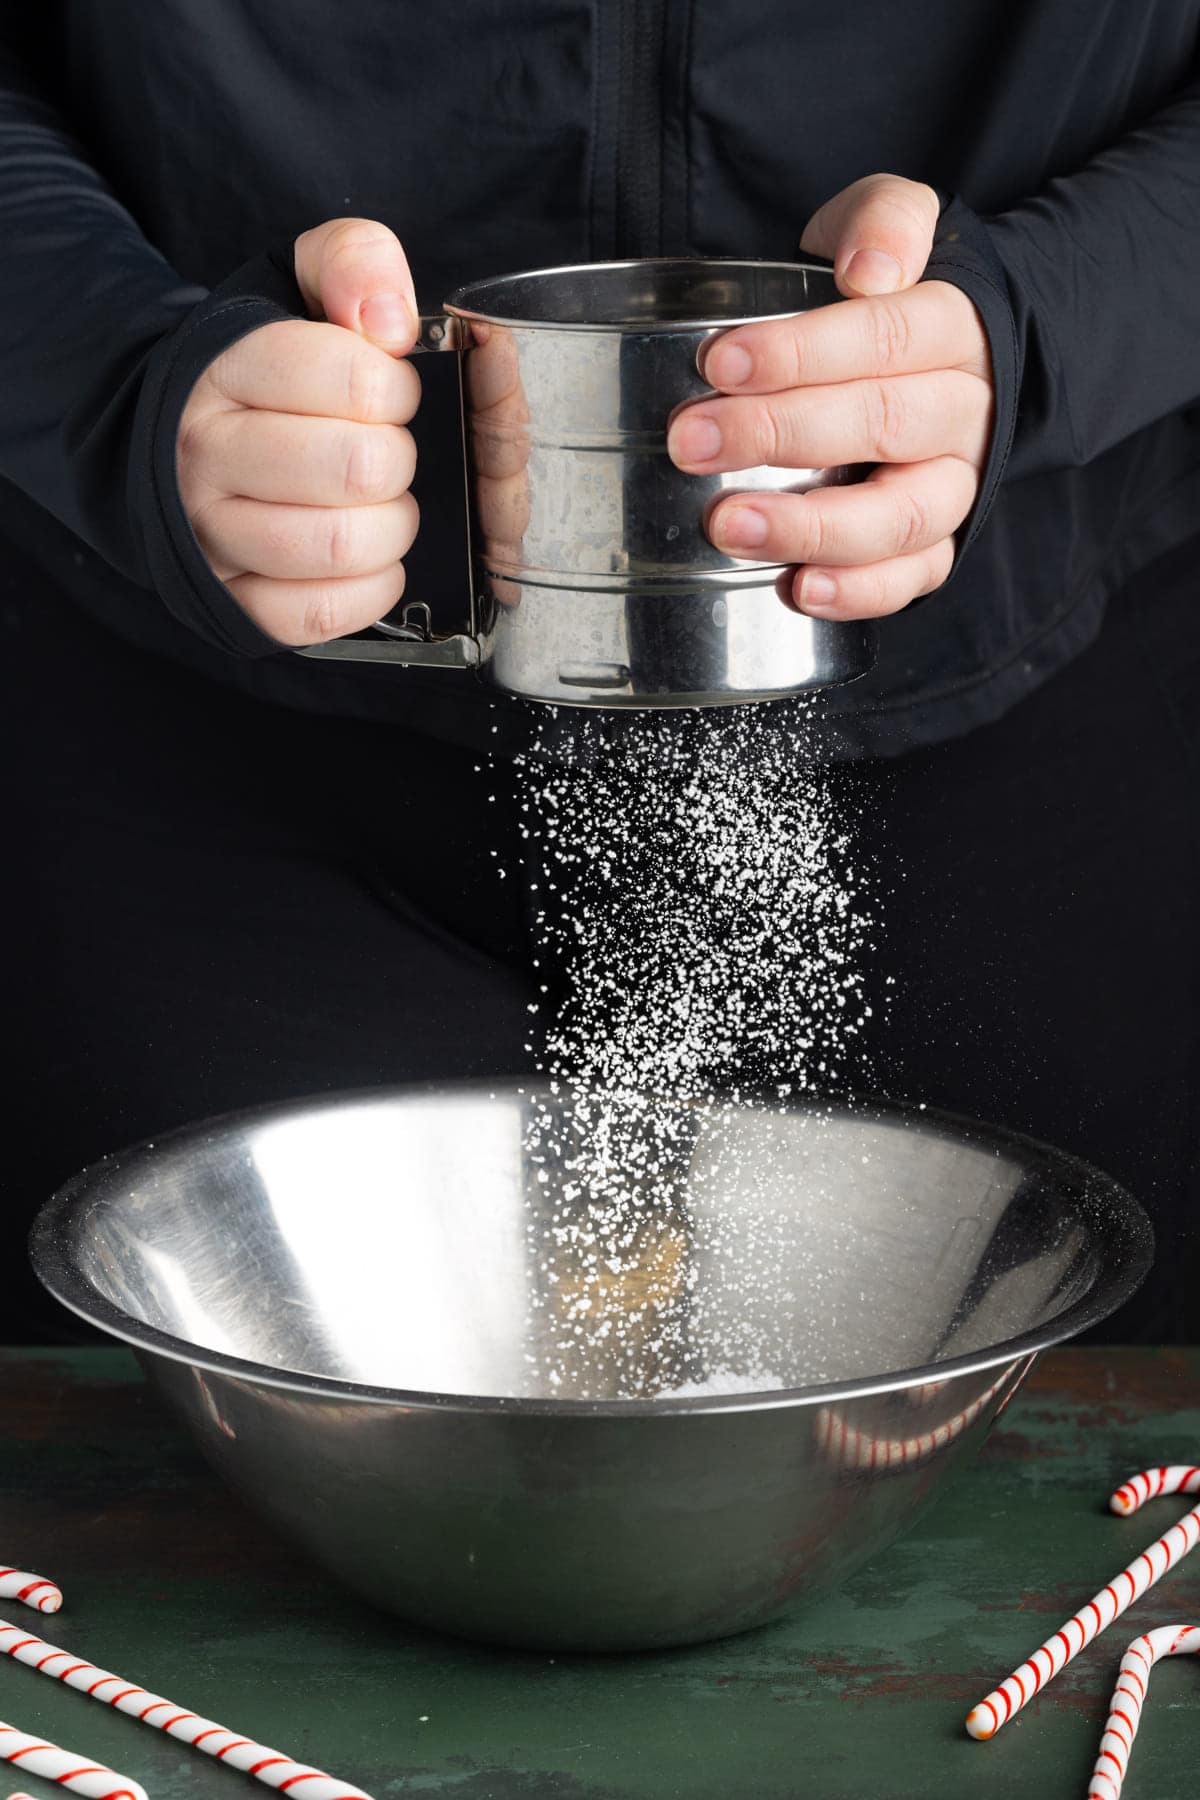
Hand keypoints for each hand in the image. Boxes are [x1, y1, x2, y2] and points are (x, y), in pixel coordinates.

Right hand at [177, 218, 421, 644]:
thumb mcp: (301, 281)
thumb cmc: (267, 368)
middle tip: (386, 453)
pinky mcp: (234, 601)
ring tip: (380, 504)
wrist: (183, 438)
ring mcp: (212, 535)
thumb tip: (392, 321)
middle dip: (397, 459)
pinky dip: (370, 588)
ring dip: (390, 527)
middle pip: (354, 468)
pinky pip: (320, 612)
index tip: (389, 391)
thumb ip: (354, 262)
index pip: (350, 377)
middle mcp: (204, 454)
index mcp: (225, 367)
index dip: (395, 387)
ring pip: (338, 546)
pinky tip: (369, 556)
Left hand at [667, 175, 992, 618]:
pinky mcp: (935, 545)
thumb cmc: (880, 295)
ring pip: (903, 516)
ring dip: (813, 527)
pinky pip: (912, 578)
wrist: (935, 356)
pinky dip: (859, 592)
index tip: (719, 362)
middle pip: (886, 424)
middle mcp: (964, 413)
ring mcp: (952, 485)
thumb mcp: (881, 224)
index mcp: (953, 330)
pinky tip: (798, 589)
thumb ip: (882, 222)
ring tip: (729, 526)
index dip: (803, 353)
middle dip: (781, 435)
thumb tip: (870, 271)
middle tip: (692, 441)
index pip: (887, 337)